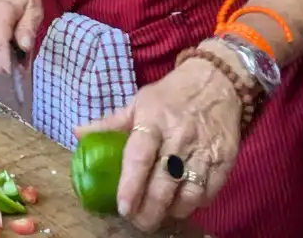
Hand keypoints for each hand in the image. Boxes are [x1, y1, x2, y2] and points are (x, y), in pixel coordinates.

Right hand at [0, 0, 41, 74]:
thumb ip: (28, 27)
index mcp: (0, 15)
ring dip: (3, 58)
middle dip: (6, 64)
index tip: (12, 73)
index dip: (3, 60)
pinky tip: (10, 52)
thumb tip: (25, 47)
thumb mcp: (33, 7)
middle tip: (21, 72)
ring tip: (19, 59)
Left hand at [77, 47, 244, 231]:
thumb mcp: (139, 102)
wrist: (217, 81)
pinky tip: (182, 204)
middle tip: (138, 221)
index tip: (123, 208)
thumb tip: (77, 133)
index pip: (139, 157)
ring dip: (172, 211)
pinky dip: (194, 204)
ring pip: (189, 194)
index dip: (130, 186)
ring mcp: (204, 150)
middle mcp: (179, 137)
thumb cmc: (171, 95)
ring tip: (159, 214)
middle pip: (164, 183)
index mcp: (153, 121)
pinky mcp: (224, 160)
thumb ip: (110, 123)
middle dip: (149, 210)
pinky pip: (209, 192)